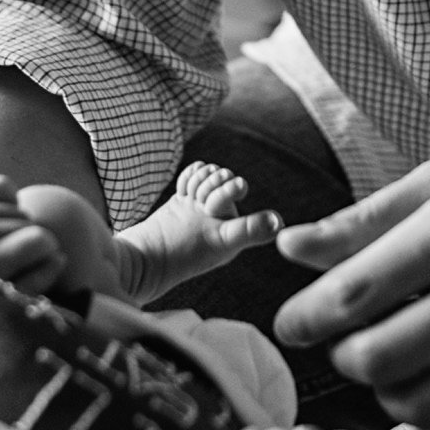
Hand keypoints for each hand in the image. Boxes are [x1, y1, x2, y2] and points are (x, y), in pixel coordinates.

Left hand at [0, 174, 65, 299]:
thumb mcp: (8, 300)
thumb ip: (39, 280)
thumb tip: (60, 256)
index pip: (42, 239)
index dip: (47, 251)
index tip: (38, 262)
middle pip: (31, 223)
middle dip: (30, 240)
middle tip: (12, 258)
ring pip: (19, 208)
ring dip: (17, 224)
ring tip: (1, 243)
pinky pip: (4, 185)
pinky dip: (8, 200)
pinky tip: (0, 219)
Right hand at [112, 161, 282, 304]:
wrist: (148, 256)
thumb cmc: (186, 252)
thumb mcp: (222, 240)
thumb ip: (250, 229)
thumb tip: (280, 222)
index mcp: (235, 224)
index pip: (236, 186)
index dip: (224, 190)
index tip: (209, 208)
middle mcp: (222, 215)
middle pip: (221, 176)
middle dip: (207, 185)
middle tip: (197, 205)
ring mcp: (203, 206)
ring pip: (208, 173)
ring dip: (196, 181)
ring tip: (189, 201)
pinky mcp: (187, 201)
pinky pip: (194, 174)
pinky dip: (188, 178)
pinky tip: (182, 194)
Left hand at [271, 141, 429, 429]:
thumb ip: (368, 219)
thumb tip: (289, 247)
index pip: (353, 294)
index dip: (306, 318)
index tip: (290, 326)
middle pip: (377, 361)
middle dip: (345, 359)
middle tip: (349, 343)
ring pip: (421, 406)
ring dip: (390, 391)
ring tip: (396, 362)